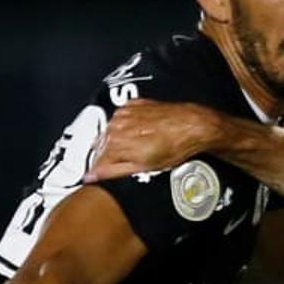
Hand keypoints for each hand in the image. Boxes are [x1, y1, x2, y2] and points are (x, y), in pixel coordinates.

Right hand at [85, 101, 219, 182]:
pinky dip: (125, 128)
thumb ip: (113, 171)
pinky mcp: (132, 105)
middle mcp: (115, 126)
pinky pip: (120, 120)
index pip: (96, 162)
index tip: (97, 177)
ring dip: (117, 142)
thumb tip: (92, 176)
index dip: (98, 172)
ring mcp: (123, 114)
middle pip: (101, 147)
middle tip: (125, 164)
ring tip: (137, 149)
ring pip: (109, 133)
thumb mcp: (143, 168)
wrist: (192, 125)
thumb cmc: (174, 147)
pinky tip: (140, 135)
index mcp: (116, 143)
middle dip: (108, 157)